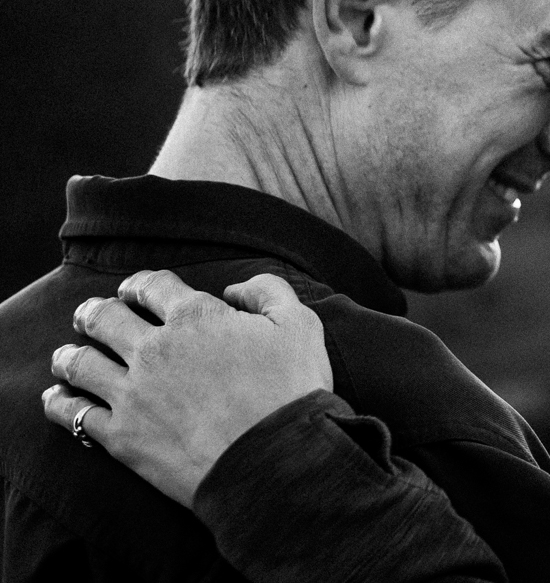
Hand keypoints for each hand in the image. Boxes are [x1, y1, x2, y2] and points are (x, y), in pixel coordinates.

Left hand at [42, 270, 335, 506]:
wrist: (272, 459)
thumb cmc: (291, 390)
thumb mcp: (299, 325)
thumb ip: (269, 291)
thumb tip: (236, 289)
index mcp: (196, 317)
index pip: (153, 286)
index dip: (142, 283)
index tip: (136, 290)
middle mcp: (154, 349)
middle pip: (106, 319)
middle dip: (95, 312)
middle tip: (90, 314)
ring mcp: (132, 393)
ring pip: (81, 363)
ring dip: (70, 354)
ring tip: (67, 355)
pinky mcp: (120, 435)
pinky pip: (74, 415)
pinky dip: (59, 403)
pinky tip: (56, 399)